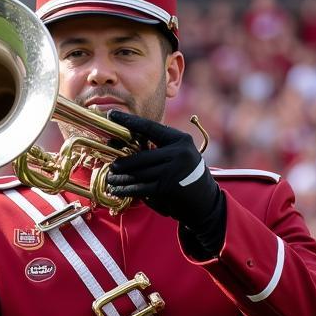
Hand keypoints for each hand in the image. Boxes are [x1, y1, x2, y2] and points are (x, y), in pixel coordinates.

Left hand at [106, 112, 225, 253]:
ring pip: (138, 173)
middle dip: (122, 162)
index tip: (111, 115)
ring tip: (110, 178)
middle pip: (141, 156)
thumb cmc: (186, 175)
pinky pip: (140, 187)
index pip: (150, 127)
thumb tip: (120, 142)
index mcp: (180, 139)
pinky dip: (126, 189)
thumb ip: (157, 147)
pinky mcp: (167, 187)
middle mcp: (178, 152)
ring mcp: (173, 170)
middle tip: (110, 166)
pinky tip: (115, 190)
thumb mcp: (177, 155)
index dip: (129, 121)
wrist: (205, 200)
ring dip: (120, 177)